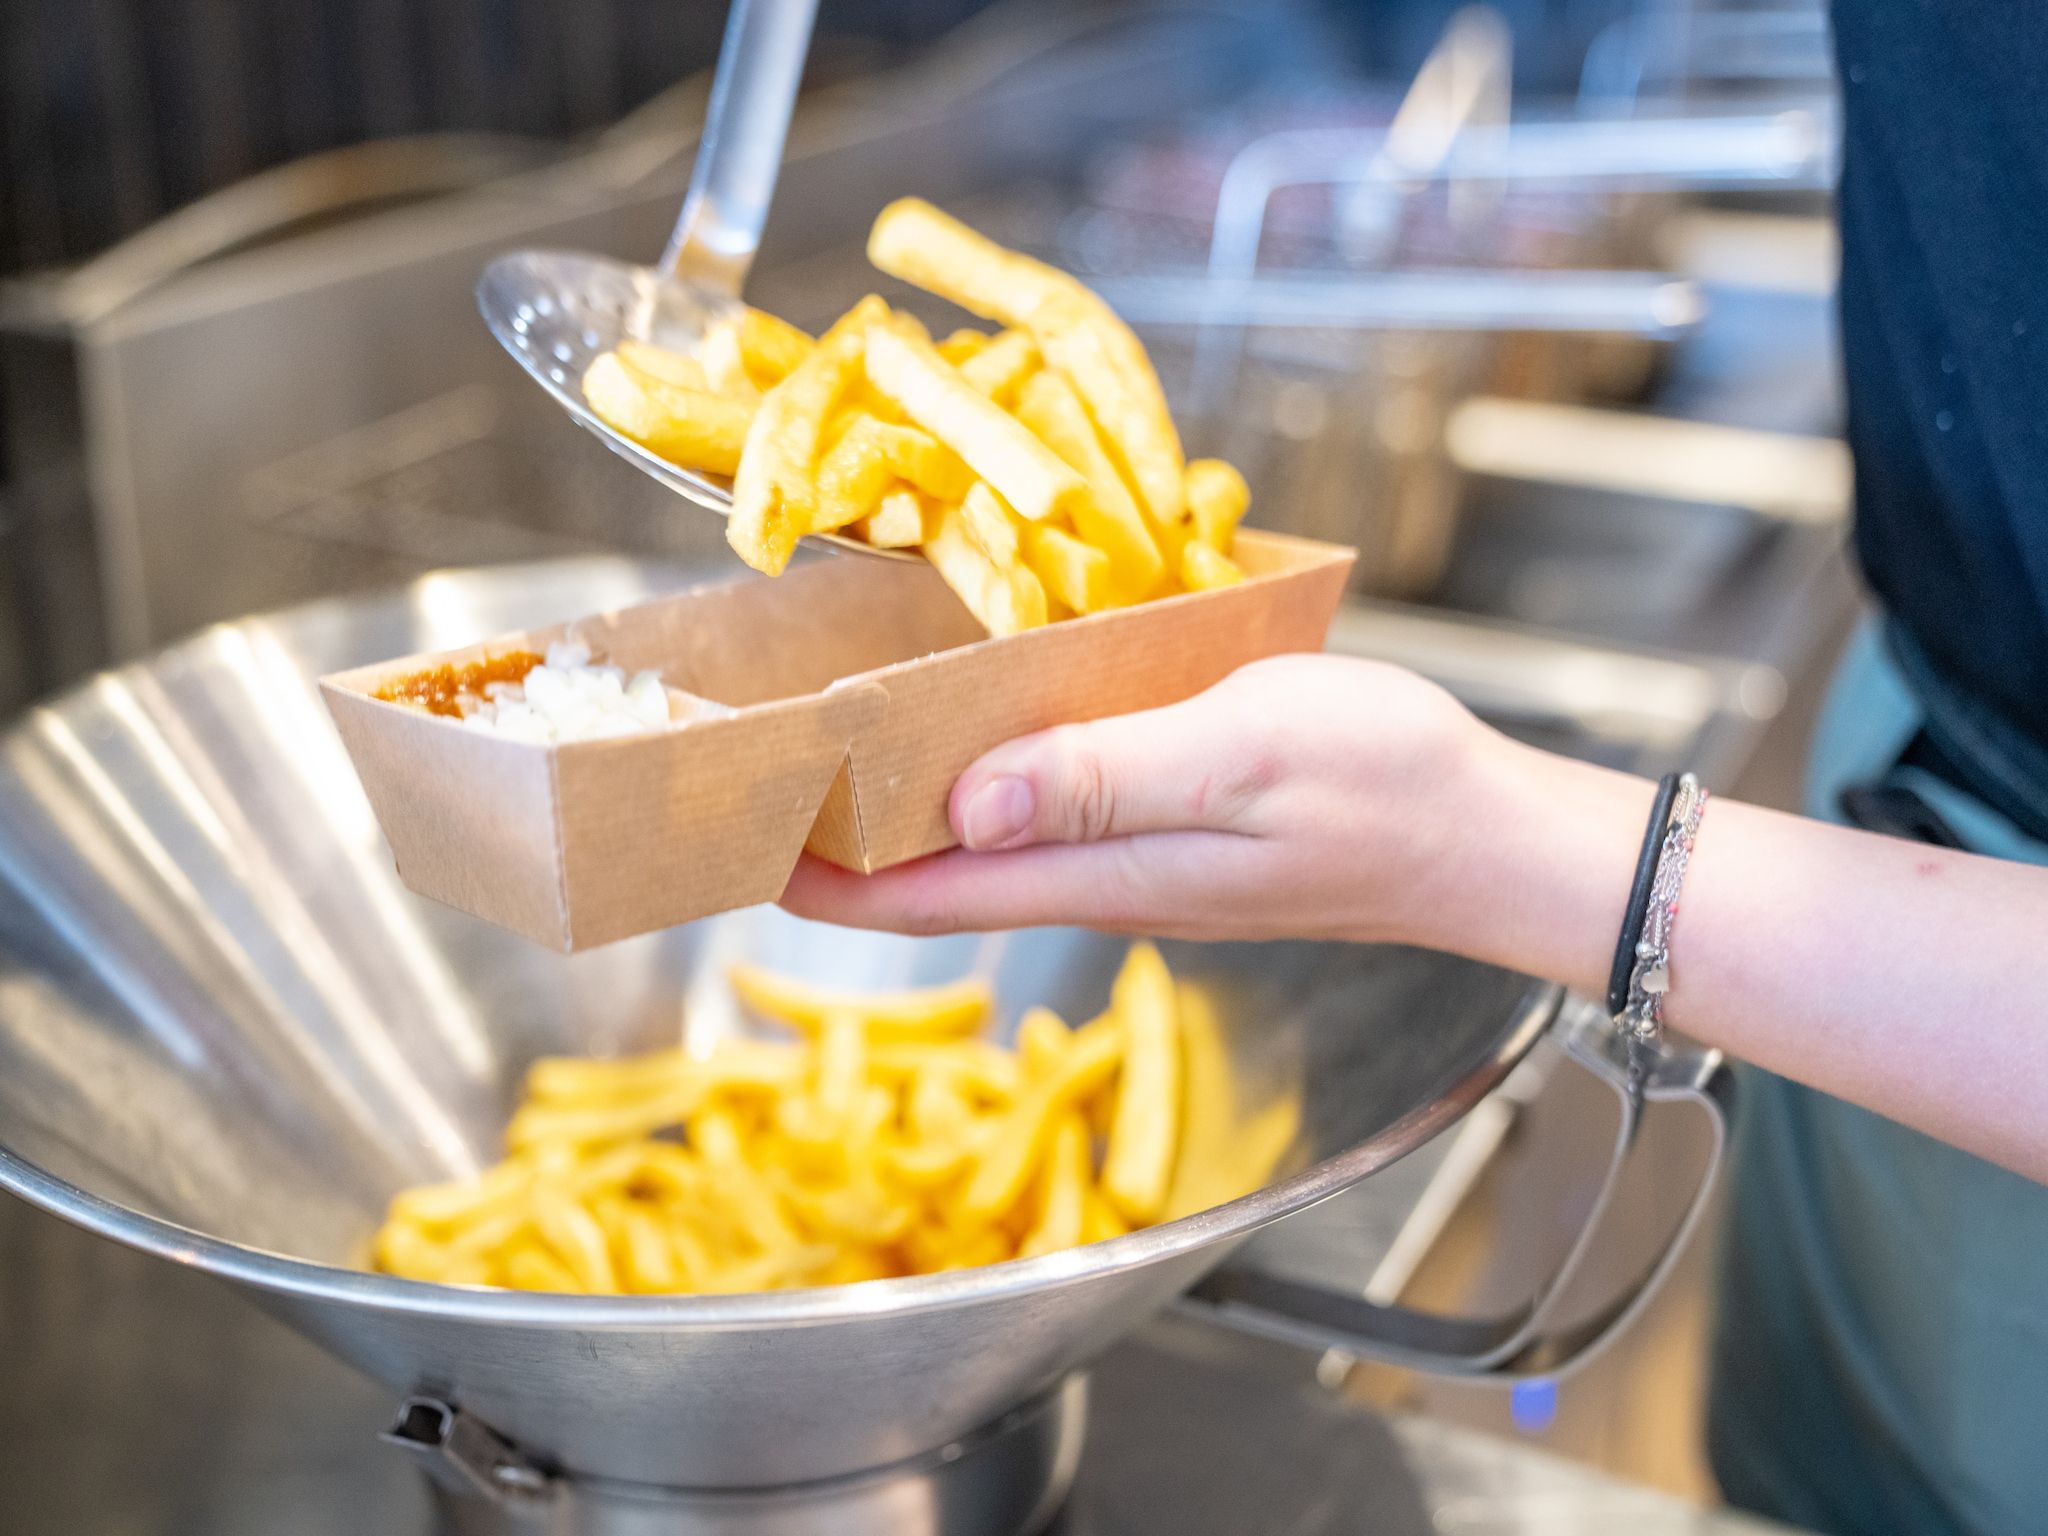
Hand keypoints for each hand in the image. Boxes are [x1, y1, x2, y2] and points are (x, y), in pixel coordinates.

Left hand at [780, 653, 1506, 942]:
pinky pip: (1052, 806)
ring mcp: (1139, 857)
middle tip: (758, 767)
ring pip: (988, 839)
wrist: (1491, 834)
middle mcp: (1102, 876)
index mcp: (1100, 870)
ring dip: (905, 801)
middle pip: (935, 876)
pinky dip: (990, 768)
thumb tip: (961, 798)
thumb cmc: (1385, 789)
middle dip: (838, 837)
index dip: (816, 877)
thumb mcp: (1241, 758)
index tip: (726, 836)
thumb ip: (1104, 775)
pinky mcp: (1175, 826)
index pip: (920, 897)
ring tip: (837, 734)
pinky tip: (982, 716)